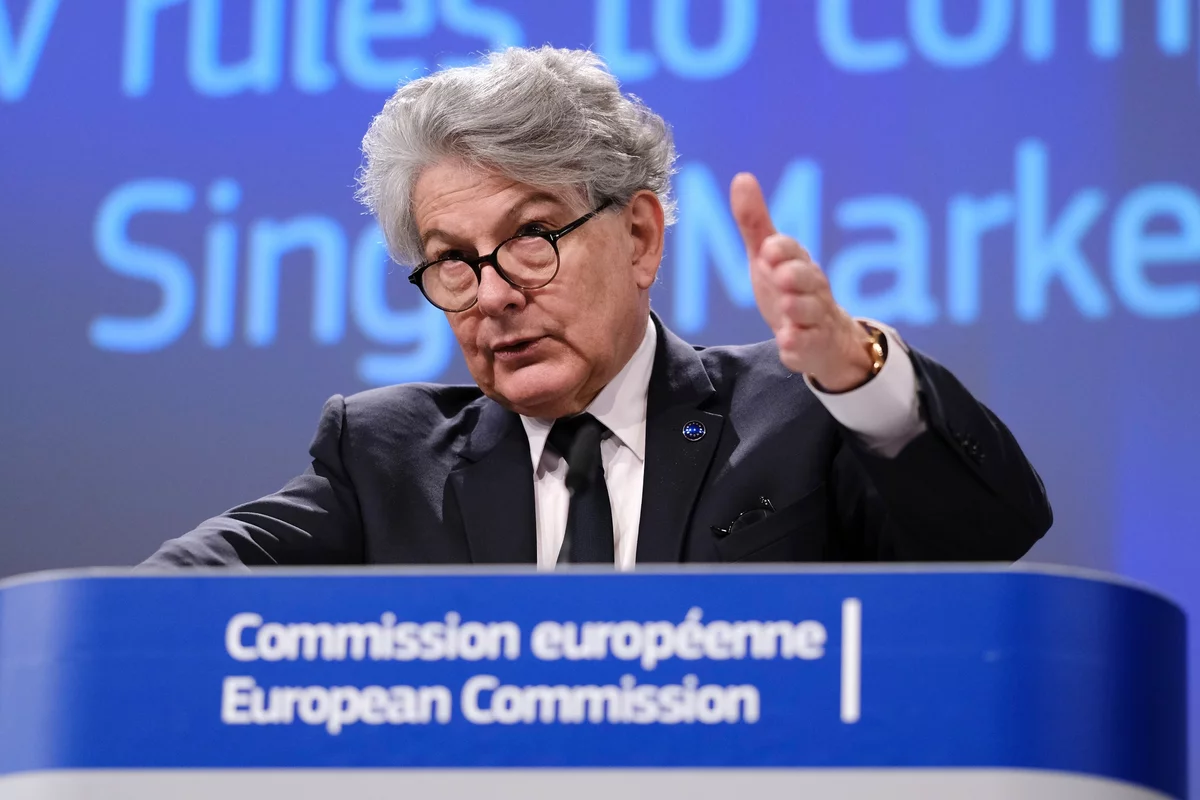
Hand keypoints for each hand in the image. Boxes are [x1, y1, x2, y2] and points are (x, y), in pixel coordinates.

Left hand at [730, 172, 874, 391]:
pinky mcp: (811, 347)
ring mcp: (814, 319)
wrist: (823, 337)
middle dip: (796, 276)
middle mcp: (812, 288)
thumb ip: (755, 222)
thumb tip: (742, 177)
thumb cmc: (789, 288)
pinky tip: (787, 342)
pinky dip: (798, 344)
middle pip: (808, 279)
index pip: (793, 250)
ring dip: (798, 308)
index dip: (782, 249)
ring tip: (787, 307)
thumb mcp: (767, 256)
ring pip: (810, 312)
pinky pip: (807, 345)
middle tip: (781, 276)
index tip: (768, 249)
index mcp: (798, 262)